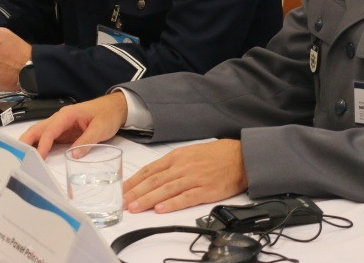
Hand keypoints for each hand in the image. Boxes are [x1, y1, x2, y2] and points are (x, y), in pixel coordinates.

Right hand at [19, 91, 127, 157]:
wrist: (115, 108)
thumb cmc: (107, 114)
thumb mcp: (100, 128)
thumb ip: (87, 141)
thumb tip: (73, 156)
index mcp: (67, 115)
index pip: (50, 130)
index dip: (43, 144)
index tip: (39, 157)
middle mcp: (60, 118)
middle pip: (38, 129)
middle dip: (26, 141)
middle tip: (17, 156)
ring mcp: (60, 125)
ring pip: (40, 133)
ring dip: (29, 144)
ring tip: (21, 159)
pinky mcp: (63, 132)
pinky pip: (47, 139)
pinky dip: (38, 147)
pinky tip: (34, 157)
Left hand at [123, 139, 246, 214]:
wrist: (240, 157)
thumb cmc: (215, 155)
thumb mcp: (189, 153)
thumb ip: (171, 164)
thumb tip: (153, 175)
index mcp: (177, 156)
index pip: (150, 170)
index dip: (134, 181)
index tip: (122, 190)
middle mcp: (182, 166)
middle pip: (154, 181)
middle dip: (136, 192)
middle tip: (122, 202)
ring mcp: (194, 178)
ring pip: (166, 190)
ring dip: (148, 200)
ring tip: (135, 208)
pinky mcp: (205, 190)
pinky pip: (186, 198)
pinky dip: (172, 204)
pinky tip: (161, 209)